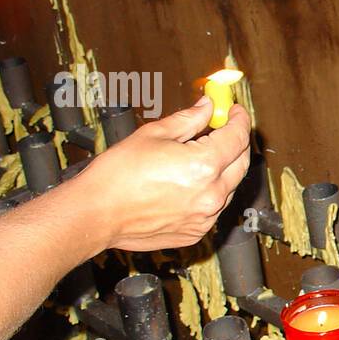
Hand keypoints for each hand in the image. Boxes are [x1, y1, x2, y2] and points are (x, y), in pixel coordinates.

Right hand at [72, 96, 250, 252]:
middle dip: (236, 142)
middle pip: (241, 162)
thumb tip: (206, 107)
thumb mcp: (154, 135)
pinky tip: (187, 184)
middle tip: (223, 129)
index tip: (234, 111)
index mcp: (204, 166)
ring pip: (228, 187)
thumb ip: (188, 120)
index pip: (238, 137)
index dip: (239, 119)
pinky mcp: (196, 232)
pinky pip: (213, 208)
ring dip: (222, 169)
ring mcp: (206, 217)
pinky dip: (208, 192)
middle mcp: (211, 194)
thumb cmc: (117, 174)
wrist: (97, 213)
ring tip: (197, 157)